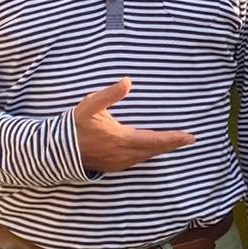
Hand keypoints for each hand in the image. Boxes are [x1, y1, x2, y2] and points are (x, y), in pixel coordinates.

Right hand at [72, 79, 196, 173]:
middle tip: (188, 140)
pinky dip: (147, 154)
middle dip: (172, 145)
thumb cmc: (75, 125)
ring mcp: (118, 162)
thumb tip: (127, 82)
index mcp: (122, 139)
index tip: (190, 137)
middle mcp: (124, 154)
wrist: (57, 149)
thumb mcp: (91, 105)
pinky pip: (137, 160)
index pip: (155, 140)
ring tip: (173, 143)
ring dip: (160, 150)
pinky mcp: (113, 166)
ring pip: (146, 157)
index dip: (173, 139)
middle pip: (154, 150)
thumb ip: (110, 94)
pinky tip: (149, 150)